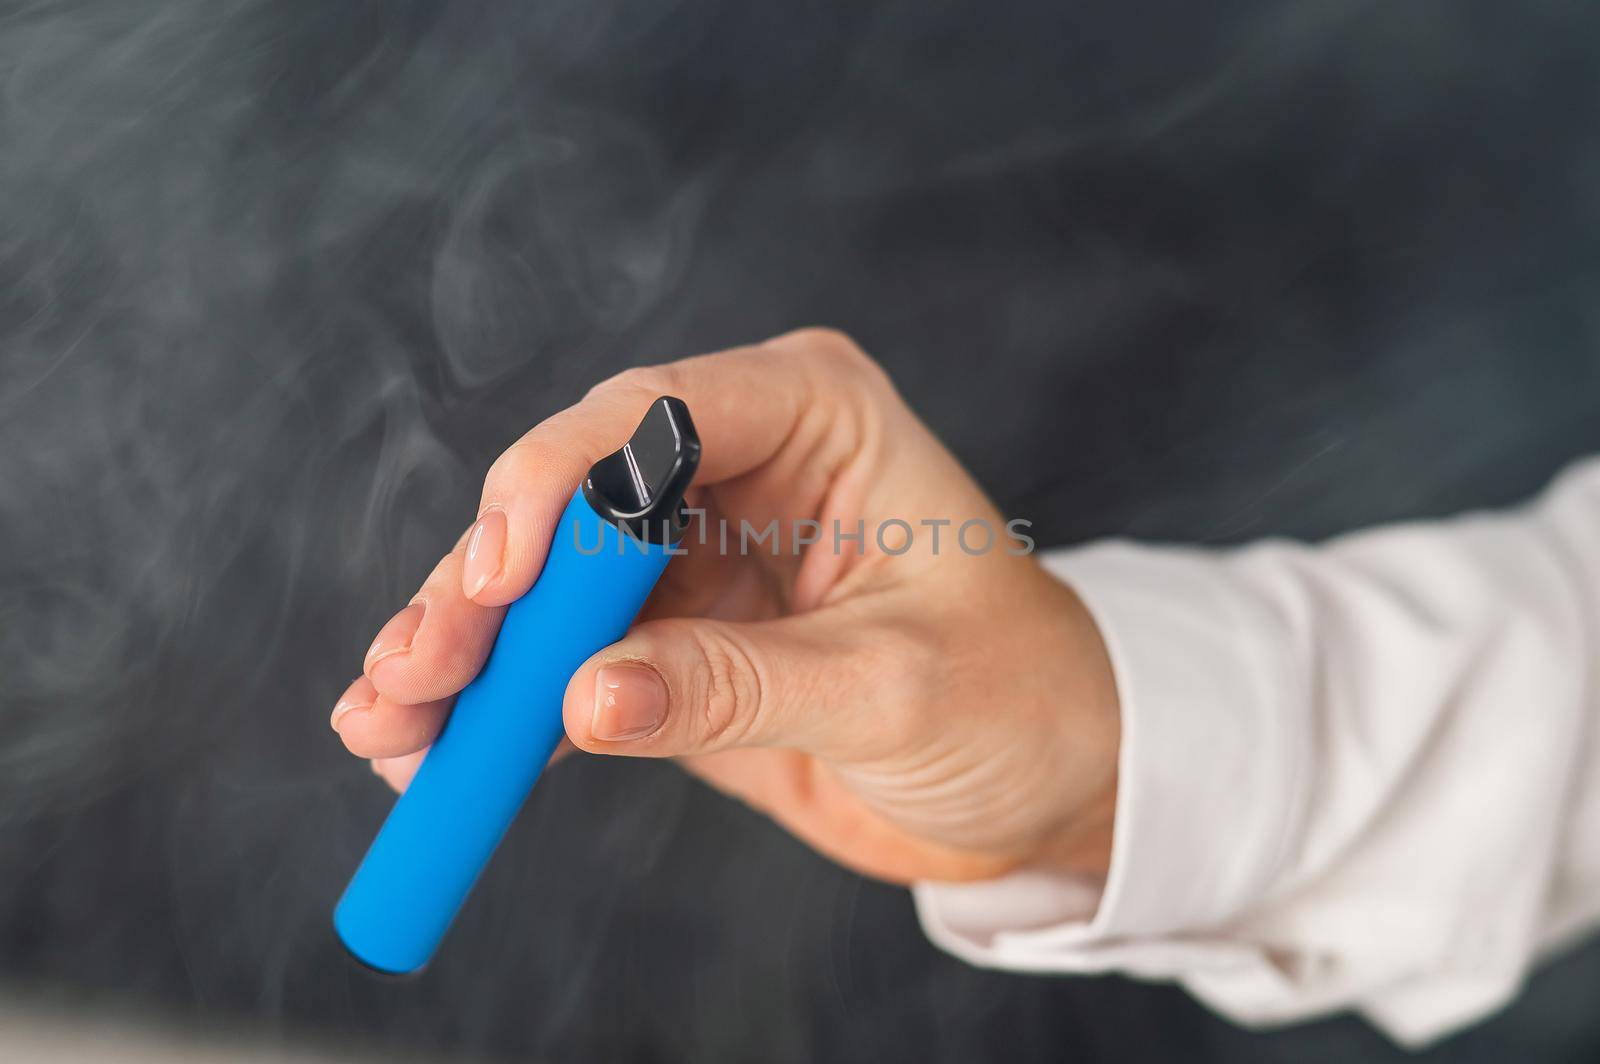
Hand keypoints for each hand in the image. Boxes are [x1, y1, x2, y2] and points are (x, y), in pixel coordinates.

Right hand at [331, 329, 1119, 883]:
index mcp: (813, 412)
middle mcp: (737, 463)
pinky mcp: (668, 637)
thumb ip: (738, 685)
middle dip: (486, 585)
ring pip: (545, 585)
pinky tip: (429, 750)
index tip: (502, 576)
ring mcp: (692, 552)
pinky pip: (563, 663)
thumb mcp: (891, 688)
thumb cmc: (1018, 698)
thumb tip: (585, 698)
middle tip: (419, 669)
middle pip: (571, 498)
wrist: (1046, 779)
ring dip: (465, 652)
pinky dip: (501, 708)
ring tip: (391, 722)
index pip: (654, 414)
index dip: (558, 485)